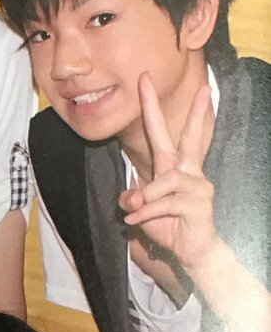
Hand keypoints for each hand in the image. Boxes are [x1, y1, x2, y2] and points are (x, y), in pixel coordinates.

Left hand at [119, 74, 217, 272]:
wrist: (192, 252)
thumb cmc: (168, 226)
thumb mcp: (141, 210)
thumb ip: (132, 197)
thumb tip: (132, 195)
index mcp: (174, 167)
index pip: (164, 133)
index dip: (153, 107)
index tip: (145, 79)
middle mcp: (189, 172)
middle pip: (190, 138)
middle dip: (195, 113)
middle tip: (199, 86)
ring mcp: (198, 187)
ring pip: (166, 180)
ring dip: (147, 196)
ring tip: (135, 210)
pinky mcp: (199, 205)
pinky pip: (165, 203)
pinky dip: (146, 212)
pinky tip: (135, 220)